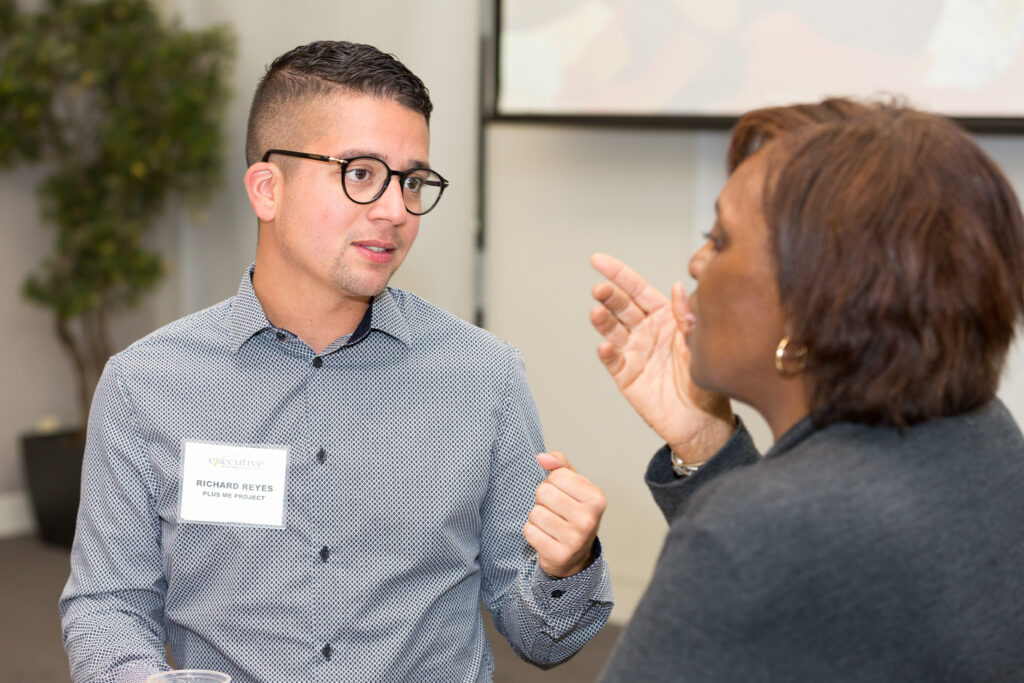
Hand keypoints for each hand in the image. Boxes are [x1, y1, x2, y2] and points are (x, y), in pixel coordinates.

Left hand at [523, 451, 604, 577]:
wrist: (576, 556)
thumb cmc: (574, 514)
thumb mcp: (574, 486)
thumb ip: (560, 465)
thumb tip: (542, 457)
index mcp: (595, 498)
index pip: (557, 475)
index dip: (553, 482)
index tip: (562, 494)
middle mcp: (588, 519)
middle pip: (544, 492)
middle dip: (543, 500)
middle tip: (554, 511)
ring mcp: (575, 539)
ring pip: (535, 513)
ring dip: (537, 518)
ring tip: (550, 525)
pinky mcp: (559, 555)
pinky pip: (529, 531)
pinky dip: (532, 533)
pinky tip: (546, 537)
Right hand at [590, 252, 733, 462]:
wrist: (703, 420)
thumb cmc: (706, 379)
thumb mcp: (700, 342)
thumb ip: (686, 316)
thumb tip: (677, 287)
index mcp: (664, 317)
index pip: (638, 291)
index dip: (619, 274)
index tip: (598, 260)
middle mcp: (646, 331)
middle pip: (622, 307)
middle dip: (609, 296)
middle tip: (599, 288)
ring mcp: (634, 352)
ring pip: (613, 330)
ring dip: (603, 320)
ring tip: (596, 312)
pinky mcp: (627, 376)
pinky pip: (614, 361)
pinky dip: (608, 353)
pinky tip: (605, 346)